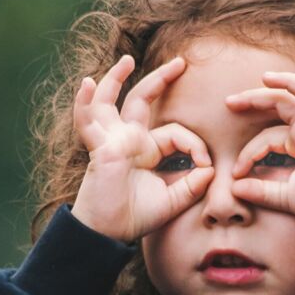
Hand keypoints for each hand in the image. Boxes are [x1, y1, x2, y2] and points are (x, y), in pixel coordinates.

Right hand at [70, 55, 215, 242]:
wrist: (108, 234)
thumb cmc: (134, 217)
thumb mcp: (172, 201)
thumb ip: (192, 186)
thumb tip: (210, 170)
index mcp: (146, 150)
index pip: (175, 132)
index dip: (195, 145)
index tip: (207, 165)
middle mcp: (128, 140)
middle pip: (142, 100)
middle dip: (161, 80)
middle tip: (180, 62)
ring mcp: (111, 141)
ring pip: (110, 101)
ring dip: (115, 79)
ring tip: (126, 60)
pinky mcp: (100, 148)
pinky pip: (88, 122)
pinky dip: (85, 103)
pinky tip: (87, 84)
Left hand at [225, 72, 294, 216]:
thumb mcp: (284, 197)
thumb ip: (261, 191)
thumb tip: (234, 189)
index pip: (268, 136)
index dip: (249, 152)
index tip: (235, 173)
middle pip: (283, 103)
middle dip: (256, 98)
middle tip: (229, 102)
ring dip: (288, 82)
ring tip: (266, 78)